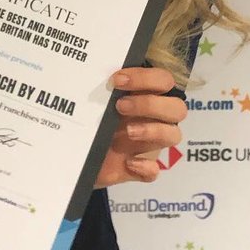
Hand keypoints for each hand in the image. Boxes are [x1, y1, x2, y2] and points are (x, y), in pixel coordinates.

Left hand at [94, 67, 186, 187]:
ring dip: (154, 131)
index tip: (116, 80)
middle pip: (178, 108)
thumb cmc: (86, 120)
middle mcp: (152, 119)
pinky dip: (145, 167)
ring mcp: (147, 145)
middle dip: (151, 104)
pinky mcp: (137, 169)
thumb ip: (101, 91)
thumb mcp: (92, 102)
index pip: (163, 81)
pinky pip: (154, 171)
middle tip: (120, 106)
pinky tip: (129, 163)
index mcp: (144, 97)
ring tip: (129, 132)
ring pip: (174, 136)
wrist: (72, 152)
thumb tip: (95, 77)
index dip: (146, 78)